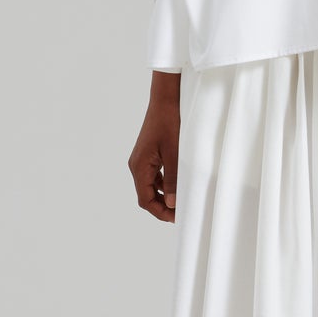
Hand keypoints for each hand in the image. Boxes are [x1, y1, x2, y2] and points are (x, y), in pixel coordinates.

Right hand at [128, 80, 180, 221]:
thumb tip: (171, 203)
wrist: (165, 99)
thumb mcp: (175, 154)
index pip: (145, 200)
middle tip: (180, 213)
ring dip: (163, 196)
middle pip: (145, 195)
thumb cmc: (169, 122)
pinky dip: (163, 184)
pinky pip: (153, 175)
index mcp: (140, 167)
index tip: (176, 218)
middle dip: (162, 206)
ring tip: (180, 201)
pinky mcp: (148, 154)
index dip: (160, 212)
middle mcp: (137, 165)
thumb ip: (172, 180)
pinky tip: (176, 185)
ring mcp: (141, 159)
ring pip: (149, 186)